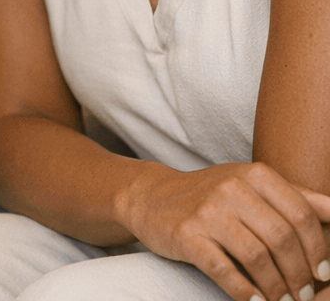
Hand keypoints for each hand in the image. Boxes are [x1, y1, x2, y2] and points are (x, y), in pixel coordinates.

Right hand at [118, 161, 329, 300]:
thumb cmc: (210, 194)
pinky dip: (246, 293)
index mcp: (253, 174)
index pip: (301, 214)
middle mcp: (230, 189)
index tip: (323, 273)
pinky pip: (225, 271)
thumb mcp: (251, 185)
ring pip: (258, 257)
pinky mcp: (187, 236)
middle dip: (300, 274)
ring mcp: (207, 212)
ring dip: (277, 289)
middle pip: (282, 238)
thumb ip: (297, 196)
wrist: (151, 196)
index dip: (318, 249)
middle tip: (304, 294)